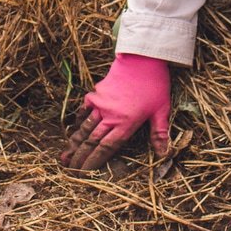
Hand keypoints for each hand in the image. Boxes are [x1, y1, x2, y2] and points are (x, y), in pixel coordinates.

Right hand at [58, 52, 171, 169]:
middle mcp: (110, 116)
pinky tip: (74, 129)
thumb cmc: (154, 83)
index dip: (93, 162)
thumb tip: (165, 154)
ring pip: (85, 128)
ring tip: (65, 156)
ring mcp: (101, 104)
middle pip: (92, 141)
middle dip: (80, 158)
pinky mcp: (96, 93)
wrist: (141, 58)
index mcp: (126, 123)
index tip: (84, 172)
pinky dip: (78, 121)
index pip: (106, 148)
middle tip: (71, 171)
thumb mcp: (162, 109)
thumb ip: (160, 133)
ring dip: (74, 143)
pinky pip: (84, 110)